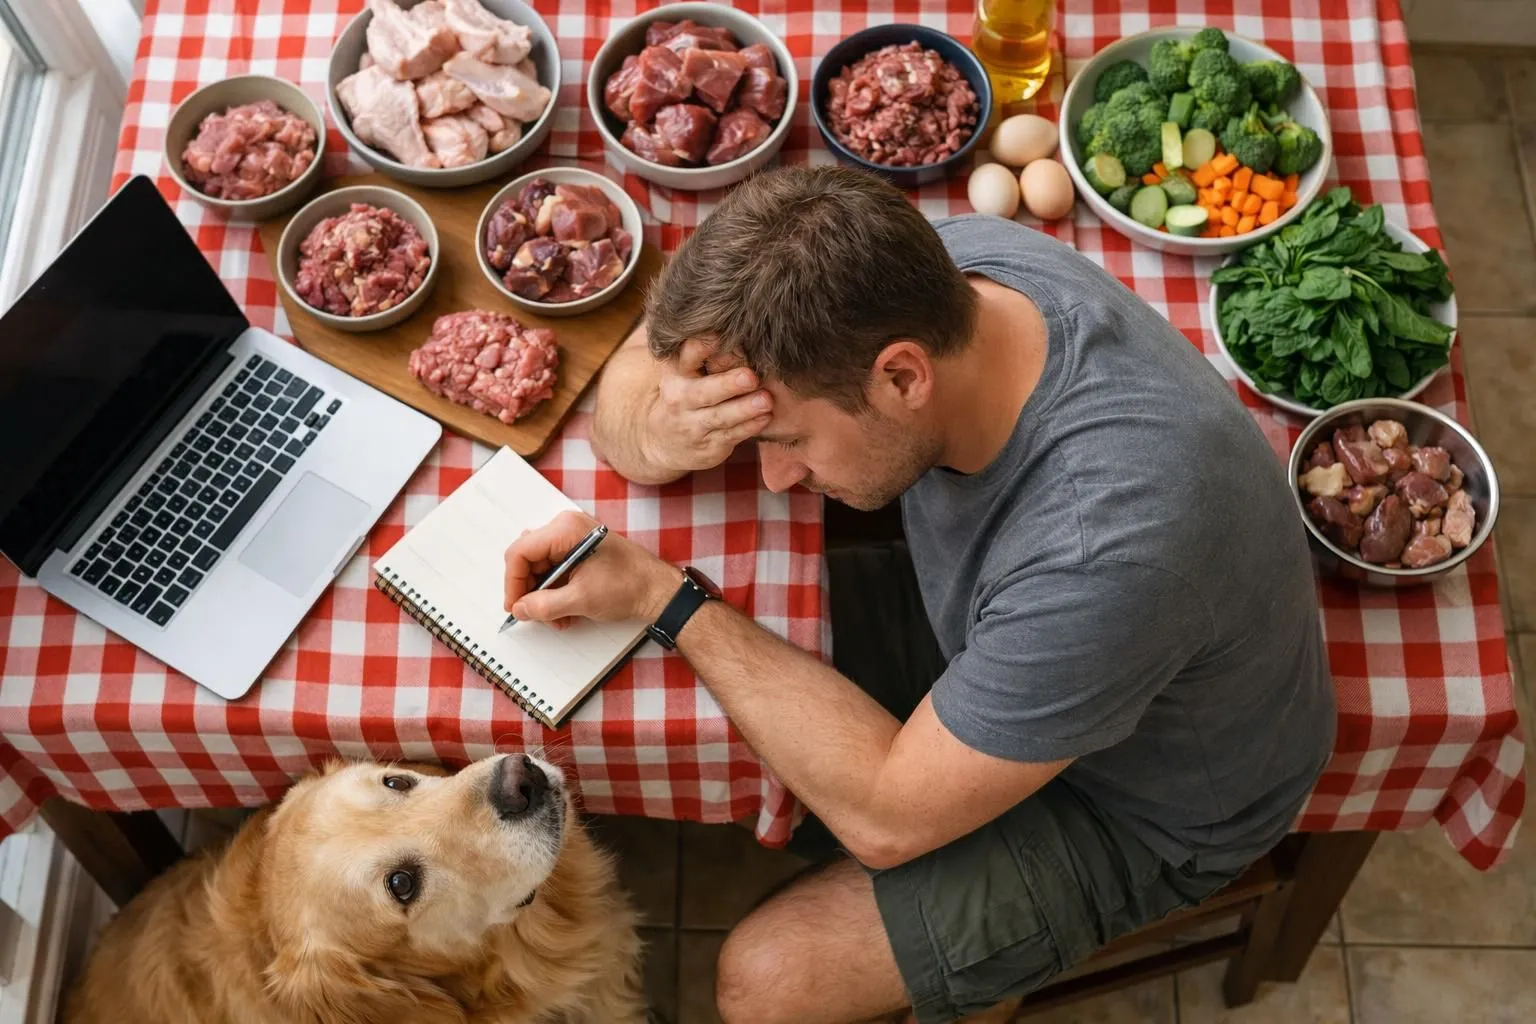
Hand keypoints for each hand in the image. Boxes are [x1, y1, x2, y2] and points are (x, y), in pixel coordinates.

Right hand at [504, 511, 680, 627]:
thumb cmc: (629, 586)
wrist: (658, 590)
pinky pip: (555, 571)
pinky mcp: (580, 552)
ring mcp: (574, 539)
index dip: (513, 583)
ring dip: (544, 597)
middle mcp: (567, 528)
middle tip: (536, 616)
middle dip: (531, 592)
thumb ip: (544, 606)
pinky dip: (556, 593)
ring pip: (541, 569)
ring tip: (559, 618)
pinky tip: (567, 611)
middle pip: (528, 560)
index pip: (520, 552)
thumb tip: (519, 609)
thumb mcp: (581, 600)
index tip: (515, 607)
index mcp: (565, 530)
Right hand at [645, 339, 772, 473]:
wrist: (664, 441)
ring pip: (720, 417)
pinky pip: (731, 436)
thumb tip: (737, 318)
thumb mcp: (684, 371)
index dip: (702, 347)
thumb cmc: (686, 394)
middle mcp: (681, 398)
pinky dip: (749, 427)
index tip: (719, 335)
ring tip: (765, 400)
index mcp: (676, 373)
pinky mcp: (709, 445)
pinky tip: (765, 417)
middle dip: (728, 384)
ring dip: (744, 409)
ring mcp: (693, 425)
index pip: (687, 357)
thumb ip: (703, 351)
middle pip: (704, 392)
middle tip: (751, 376)